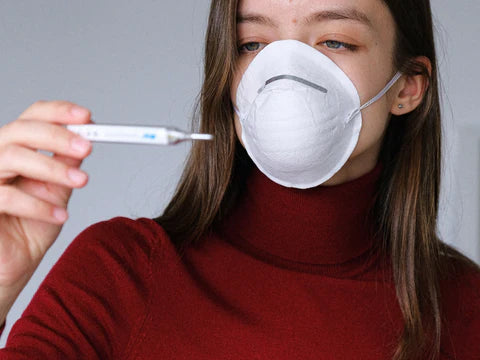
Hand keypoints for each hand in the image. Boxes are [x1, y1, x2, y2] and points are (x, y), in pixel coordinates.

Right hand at [0, 100, 91, 318]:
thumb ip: (66, 166)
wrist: (13, 265)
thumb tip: (84, 140)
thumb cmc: (31, 227)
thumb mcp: (57, 191)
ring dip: (53, 168)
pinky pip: (5, 195)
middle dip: (57, 136)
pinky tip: (60, 215)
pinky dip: (38, 204)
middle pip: (20, 130)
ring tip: (82, 182)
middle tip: (87, 147)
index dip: (58, 113)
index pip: (32, 117)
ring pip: (13, 156)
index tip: (88, 118)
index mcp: (17, 149)